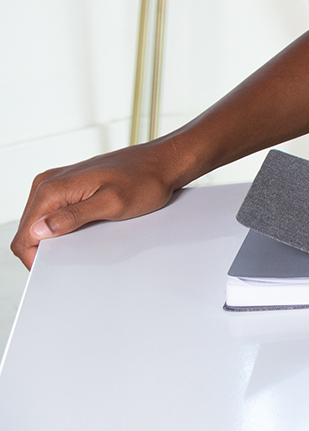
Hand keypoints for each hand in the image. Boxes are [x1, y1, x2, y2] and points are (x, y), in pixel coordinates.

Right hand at [12, 143, 186, 268]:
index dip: (34, 258)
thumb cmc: (145, 181)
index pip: (23, 235)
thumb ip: (73, 217)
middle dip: (47, 247)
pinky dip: (66, 226)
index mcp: (52, 188)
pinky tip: (88, 227)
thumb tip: (38, 230)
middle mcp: (48, 183)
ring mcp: (57, 183)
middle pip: (29, 231)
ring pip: (41, 224)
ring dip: (58, 237)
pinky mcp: (68, 187)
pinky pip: (55, 214)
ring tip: (87, 236)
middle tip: (79, 251)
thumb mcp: (112, 204)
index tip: (56, 267)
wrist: (162, 163)